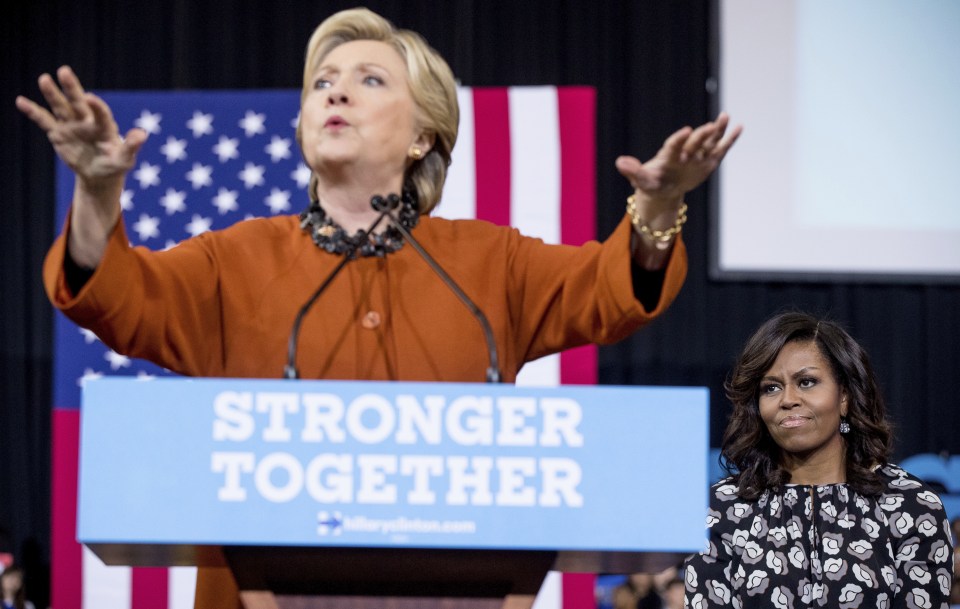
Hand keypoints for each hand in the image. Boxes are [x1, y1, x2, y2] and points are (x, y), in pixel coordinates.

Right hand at [16, 66, 148, 267]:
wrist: (99, 175)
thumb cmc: (115, 165)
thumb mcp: (125, 159)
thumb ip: (132, 146)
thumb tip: (142, 134)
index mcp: (104, 126)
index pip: (100, 113)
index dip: (96, 106)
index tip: (90, 98)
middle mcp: (86, 121)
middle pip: (77, 102)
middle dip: (71, 87)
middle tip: (64, 70)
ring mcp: (71, 125)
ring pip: (60, 107)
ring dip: (52, 94)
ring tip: (44, 78)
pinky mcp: (58, 133)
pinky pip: (44, 120)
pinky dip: (33, 112)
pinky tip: (21, 101)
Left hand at [615, 112, 741, 205]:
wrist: (663, 189)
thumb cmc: (651, 183)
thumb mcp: (641, 180)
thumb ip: (632, 171)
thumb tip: (619, 162)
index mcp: (668, 156)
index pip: (673, 145)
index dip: (679, 139)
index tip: (685, 131)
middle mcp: (684, 153)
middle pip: (694, 142)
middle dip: (701, 135)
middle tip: (710, 126)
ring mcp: (697, 156)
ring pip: (709, 141)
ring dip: (717, 130)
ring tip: (726, 116)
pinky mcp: (708, 161)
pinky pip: (720, 149)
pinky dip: (729, 140)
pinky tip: (739, 127)